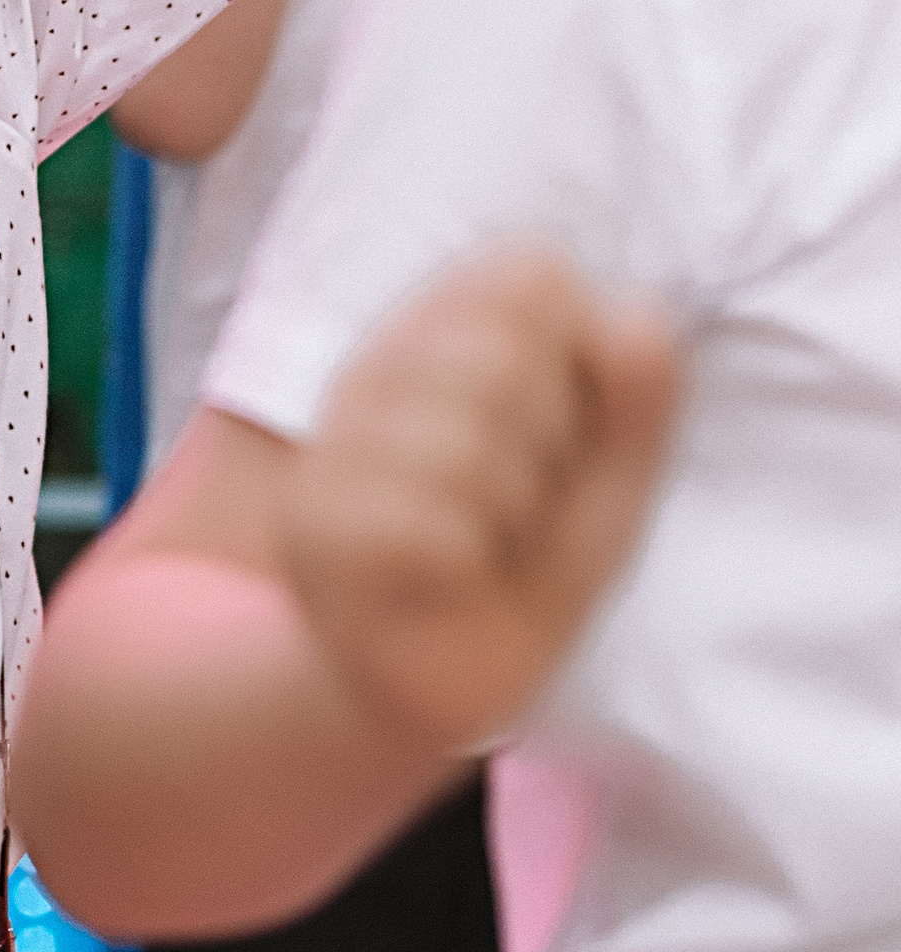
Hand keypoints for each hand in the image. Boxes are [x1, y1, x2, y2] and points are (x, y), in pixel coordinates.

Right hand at [284, 247, 678, 750]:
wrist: (441, 679)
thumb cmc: (525, 563)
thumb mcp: (608, 480)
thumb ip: (635, 401)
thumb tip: (638, 314)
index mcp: (446, 329)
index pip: (528, 271)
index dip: (580, 351)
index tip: (564, 426)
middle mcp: (377, 367)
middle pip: (501, 353)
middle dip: (548, 442)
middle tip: (522, 498)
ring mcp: (335, 444)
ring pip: (463, 446)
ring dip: (508, 512)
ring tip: (488, 540)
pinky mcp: (313, 528)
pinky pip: (428, 528)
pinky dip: (467, 564)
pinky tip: (451, 577)